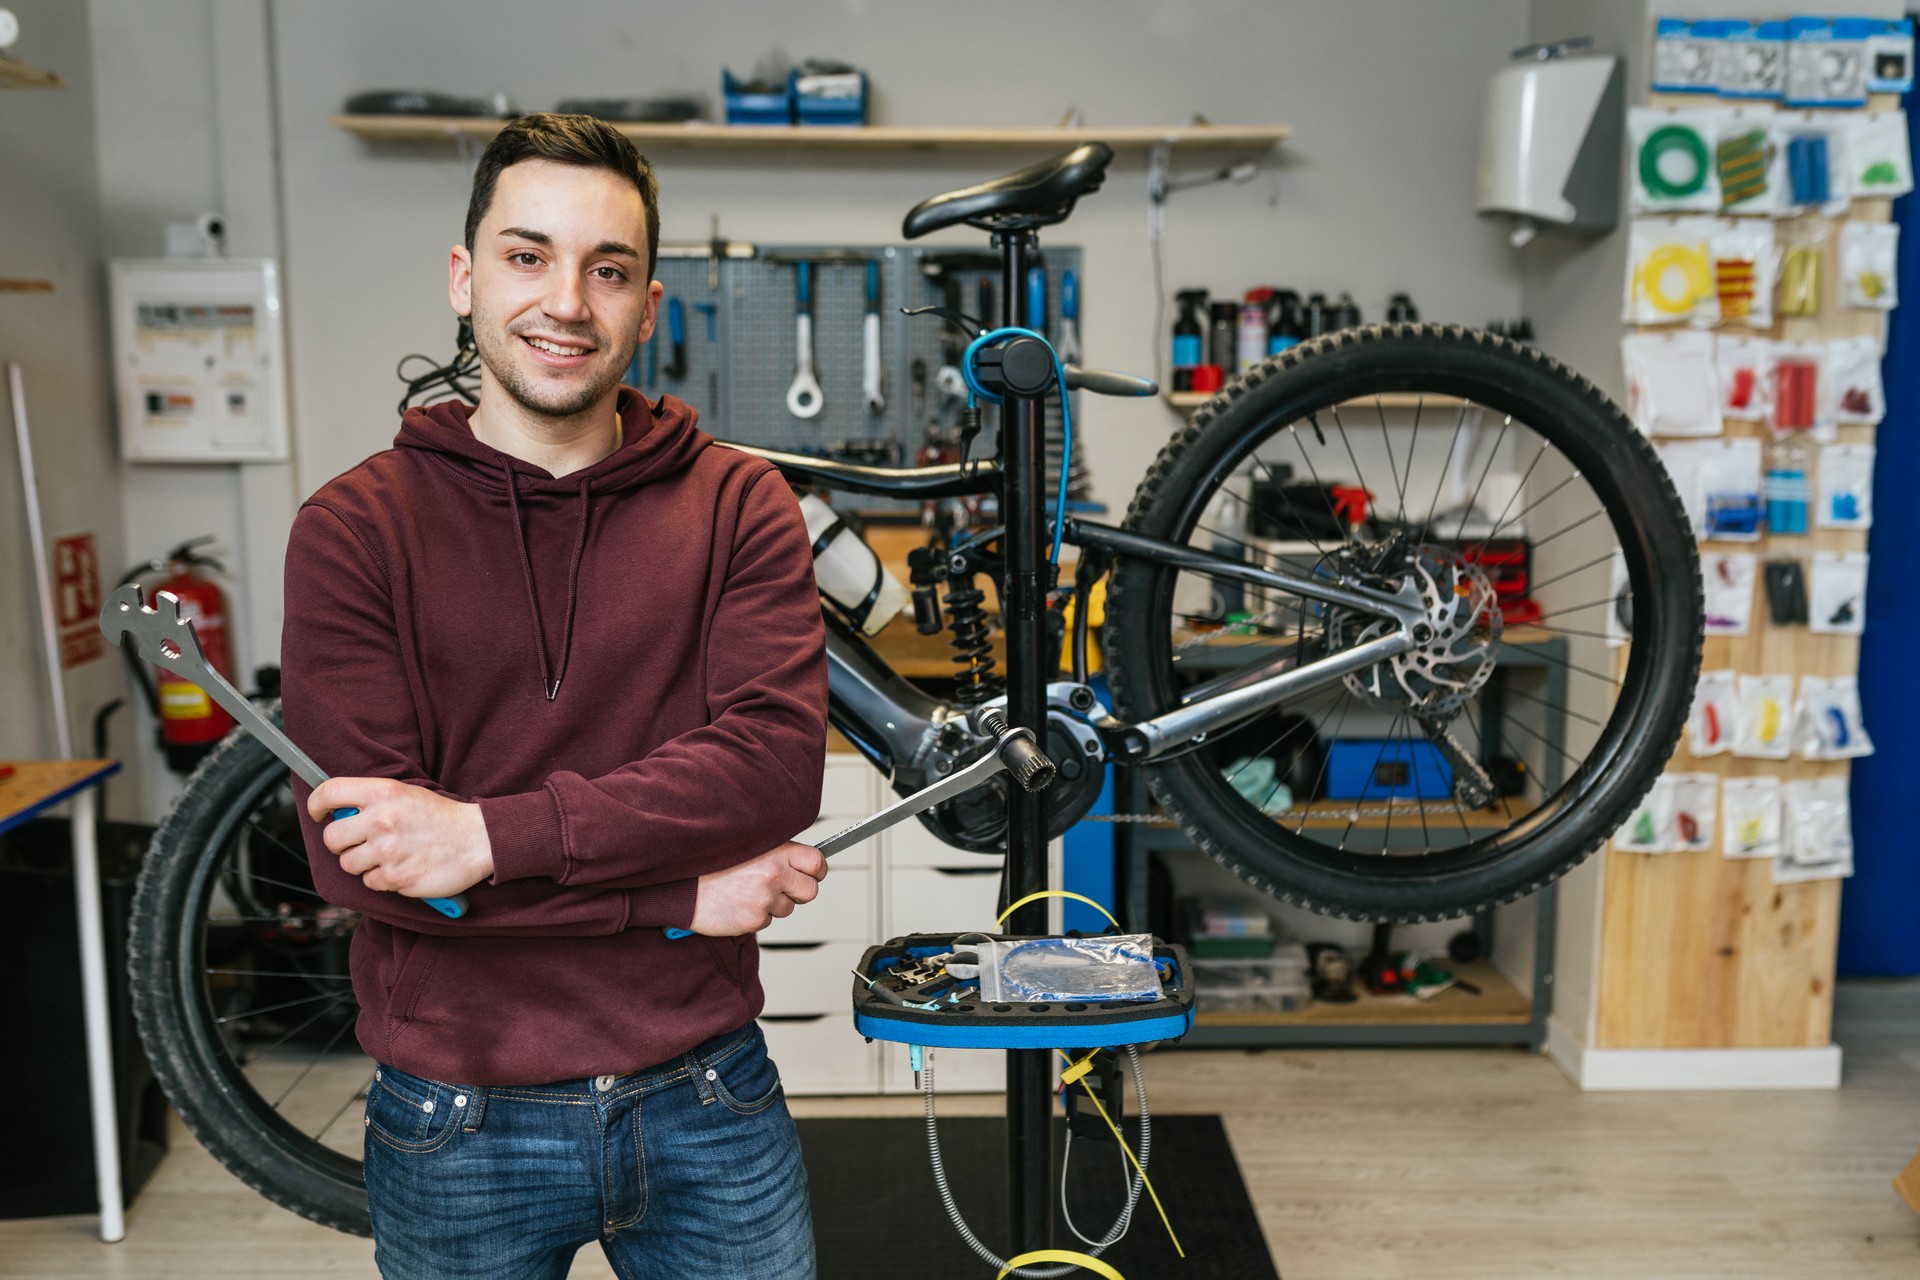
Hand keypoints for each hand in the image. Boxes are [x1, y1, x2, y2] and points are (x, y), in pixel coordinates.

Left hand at [309, 777, 493, 900]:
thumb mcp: (406, 794)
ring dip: (364, 864)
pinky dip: (384, 879)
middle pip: (332, 838)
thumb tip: (338, 813)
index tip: (319, 813)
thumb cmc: (441, 817)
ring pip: (348, 864)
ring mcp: (387, 851)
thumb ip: (372, 800)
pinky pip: (371, 883)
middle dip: (342, 843)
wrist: (477, 839)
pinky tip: (403, 867)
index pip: (329, 793)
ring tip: (389, 855)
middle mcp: (381, 820)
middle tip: (362, 842)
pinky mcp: (396, 877)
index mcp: (383, 793)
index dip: (316, 805)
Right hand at [689, 841, 826, 936]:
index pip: (816, 862)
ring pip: (788, 908)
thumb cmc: (711, 865)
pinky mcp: (754, 919)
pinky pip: (767, 921)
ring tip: (747, 892)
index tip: (812, 874)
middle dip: (799, 892)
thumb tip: (803, 864)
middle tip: (781, 888)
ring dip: (773, 904)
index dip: (816, 871)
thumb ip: (775, 853)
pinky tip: (737, 904)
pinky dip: (755, 916)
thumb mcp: (747, 846)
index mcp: (775, 851)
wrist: (682, 886)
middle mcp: (774, 874)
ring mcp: (764, 898)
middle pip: (810, 890)